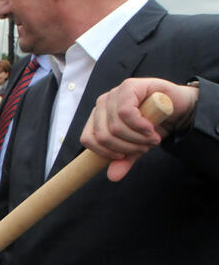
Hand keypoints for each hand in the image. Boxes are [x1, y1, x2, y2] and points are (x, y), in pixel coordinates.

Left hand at [80, 77, 199, 180]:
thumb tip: (112, 177)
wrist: (177, 108)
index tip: (123, 156)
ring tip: (151, 139)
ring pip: (115, 126)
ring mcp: (115, 94)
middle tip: (144, 147)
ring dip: (136, 138)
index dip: (105, 152)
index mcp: (98, 117)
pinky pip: (126, 113)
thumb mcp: (136, 146)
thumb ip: (124, 159)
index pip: (87, 139)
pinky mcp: (130, 87)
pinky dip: (140, 127)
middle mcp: (103, 104)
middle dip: (126, 147)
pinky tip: (150, 130)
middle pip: (102, 135)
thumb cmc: (153, 125)